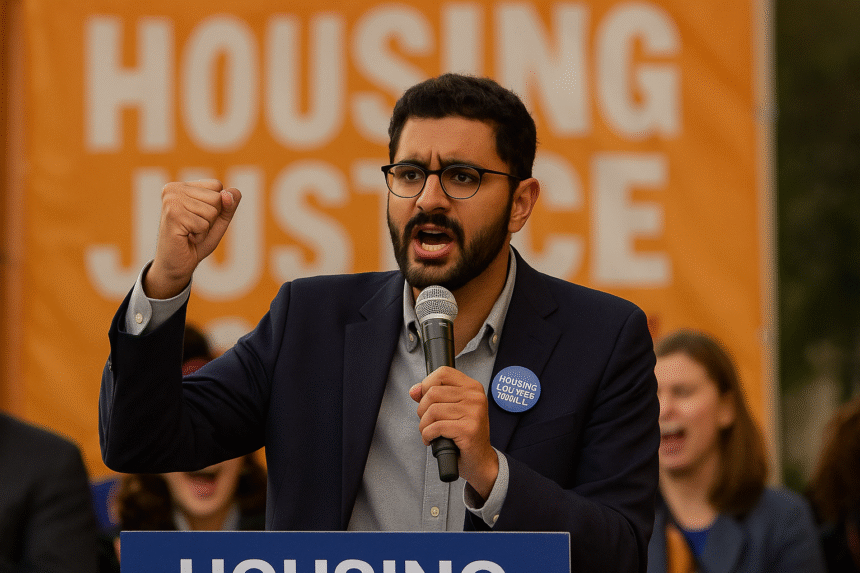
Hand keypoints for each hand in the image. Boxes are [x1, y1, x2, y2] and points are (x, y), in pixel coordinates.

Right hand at [144, 180, 240, 298]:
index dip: (216, 206)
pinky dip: (201, 236)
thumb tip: (232, 192)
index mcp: (182, 186)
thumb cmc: (196, 242)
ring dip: (206, 228)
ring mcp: (171, 201)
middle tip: (194, 228)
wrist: (176, 265)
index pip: (217, 186)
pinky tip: (187, 238)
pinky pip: (204, 224)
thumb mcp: (218, 221)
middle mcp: (173, 189)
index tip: (199, 218)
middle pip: (217, 197)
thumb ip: (229, 205)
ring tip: (190, 233)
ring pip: (212, 211)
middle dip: (212, 218)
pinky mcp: (173, 215)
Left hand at [409, 366, 498, 498]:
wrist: (480, 460)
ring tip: (429, 432)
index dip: (427, 385)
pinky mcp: (468, 429)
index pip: (442, 372)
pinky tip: (431, 440)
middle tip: (427, 422)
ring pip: (432, 411)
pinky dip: (427, 435)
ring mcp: (474, 412)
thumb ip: (432, 396)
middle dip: (422, 410)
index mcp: (473, 387)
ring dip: (424, 425)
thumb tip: (414, 390)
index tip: (427, 401)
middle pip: (433, 392)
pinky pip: (435, 427)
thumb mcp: (450, 409)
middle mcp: (476, 397)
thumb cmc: (464, 433)